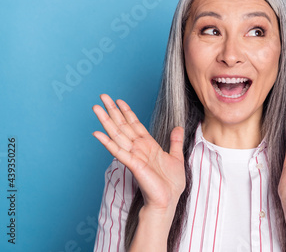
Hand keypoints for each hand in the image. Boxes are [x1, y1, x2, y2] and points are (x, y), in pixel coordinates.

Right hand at [92, 94, 185, 212]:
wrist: (169, 200)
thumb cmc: (171, 183)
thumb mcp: (176, 157)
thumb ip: (175, 141)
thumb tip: (178, 127)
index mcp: (148, 145)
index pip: (135, 124)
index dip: (127, 112)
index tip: (119, 100)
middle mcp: (138, 148)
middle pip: (122, 125)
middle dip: (113, 110)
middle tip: (102, 96)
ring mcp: (134, 156)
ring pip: (117, 134)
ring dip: (106, 121)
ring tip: (96, 108)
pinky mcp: (133, 165)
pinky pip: (118, 151)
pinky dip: (108, 142)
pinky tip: (97, 134)